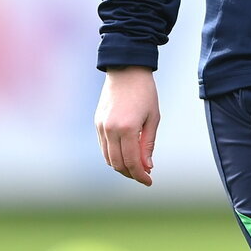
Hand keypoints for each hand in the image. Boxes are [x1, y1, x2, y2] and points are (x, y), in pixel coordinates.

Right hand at [94, 66, 159, 185]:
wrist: (127, 69)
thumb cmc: (145, 92)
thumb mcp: (153, 117)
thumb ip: (148, 144)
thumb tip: (147, 167)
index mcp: (127, 128)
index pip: (131, 162)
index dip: (140, 176)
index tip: (149, 181)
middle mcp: (111, 130)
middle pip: (117, 164)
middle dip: (131, 173)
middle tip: (144, 175)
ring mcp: (101, 126)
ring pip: (108, 158)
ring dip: (121, 166)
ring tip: (135, 166)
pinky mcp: (97, 122)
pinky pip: (103, 147)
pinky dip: (113, 155)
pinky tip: (125, 153)